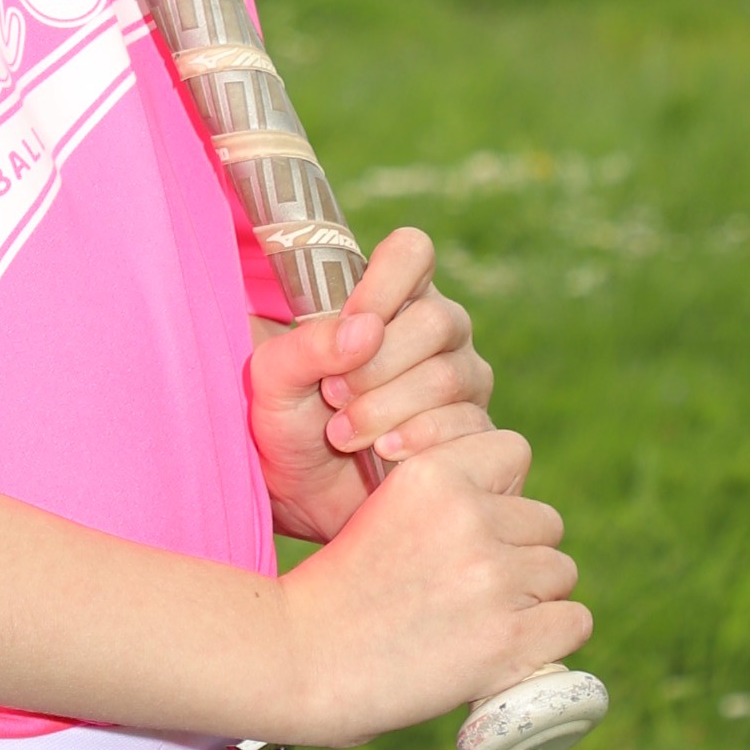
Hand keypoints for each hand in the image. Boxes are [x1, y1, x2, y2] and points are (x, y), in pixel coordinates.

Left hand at [248, 224, 496, 543]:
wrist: (303, 496)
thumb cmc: (287, 422)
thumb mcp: (274, 379)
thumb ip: (309, 346)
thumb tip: (365, 330)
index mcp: (389, 295)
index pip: (413, 252)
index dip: (386, 281)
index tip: (352, 319)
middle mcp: (437, 328)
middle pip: (436, 321)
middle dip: (378, 365)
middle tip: (333, 395)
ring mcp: (463, 378)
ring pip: (450, 376)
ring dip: (388, 407)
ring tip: (343, 433)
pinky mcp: (475, 429)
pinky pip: (468, 424)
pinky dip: (417, 439)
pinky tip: (384, 453)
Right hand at [271, 433, 587, 748]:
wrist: (297, 658)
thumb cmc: (337, 592)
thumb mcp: (382, 510)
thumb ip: (444, 500)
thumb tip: (512, 513)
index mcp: (431, 473)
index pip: (513, 452)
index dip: (500, 491)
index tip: (475, 524)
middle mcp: (469, 516)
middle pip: (545, 522)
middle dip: (518, 552)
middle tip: (471, 588)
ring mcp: (492, 578)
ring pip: (560, 573)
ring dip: (533, 598)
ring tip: (481, 622)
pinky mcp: (508, 639)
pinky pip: (572, 623)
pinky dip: (550, 639)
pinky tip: (514, 648)